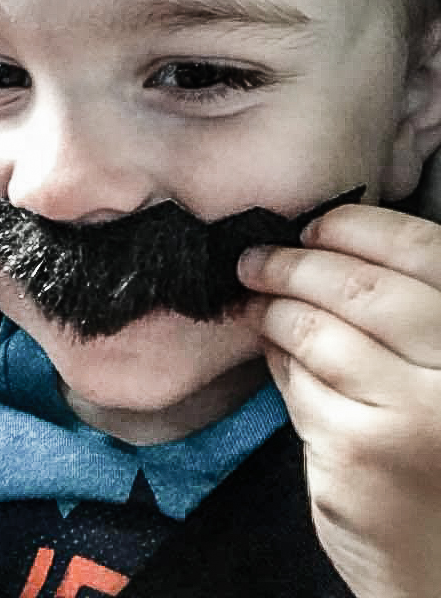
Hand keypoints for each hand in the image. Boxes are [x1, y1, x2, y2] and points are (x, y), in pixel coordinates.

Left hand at [238, 204, 440, 597]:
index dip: (359, 227)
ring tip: (256, 300)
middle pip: (359, 286)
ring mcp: (409, 416)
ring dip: (274, 308)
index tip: (316, 225)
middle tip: (256, 259)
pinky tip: (275, 354)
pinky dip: (278, 359)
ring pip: (316, 330)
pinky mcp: (356, 454)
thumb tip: (328, 252)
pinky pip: (297, 382)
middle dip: (294, 263)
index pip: (423, 252)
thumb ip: (411, 321)